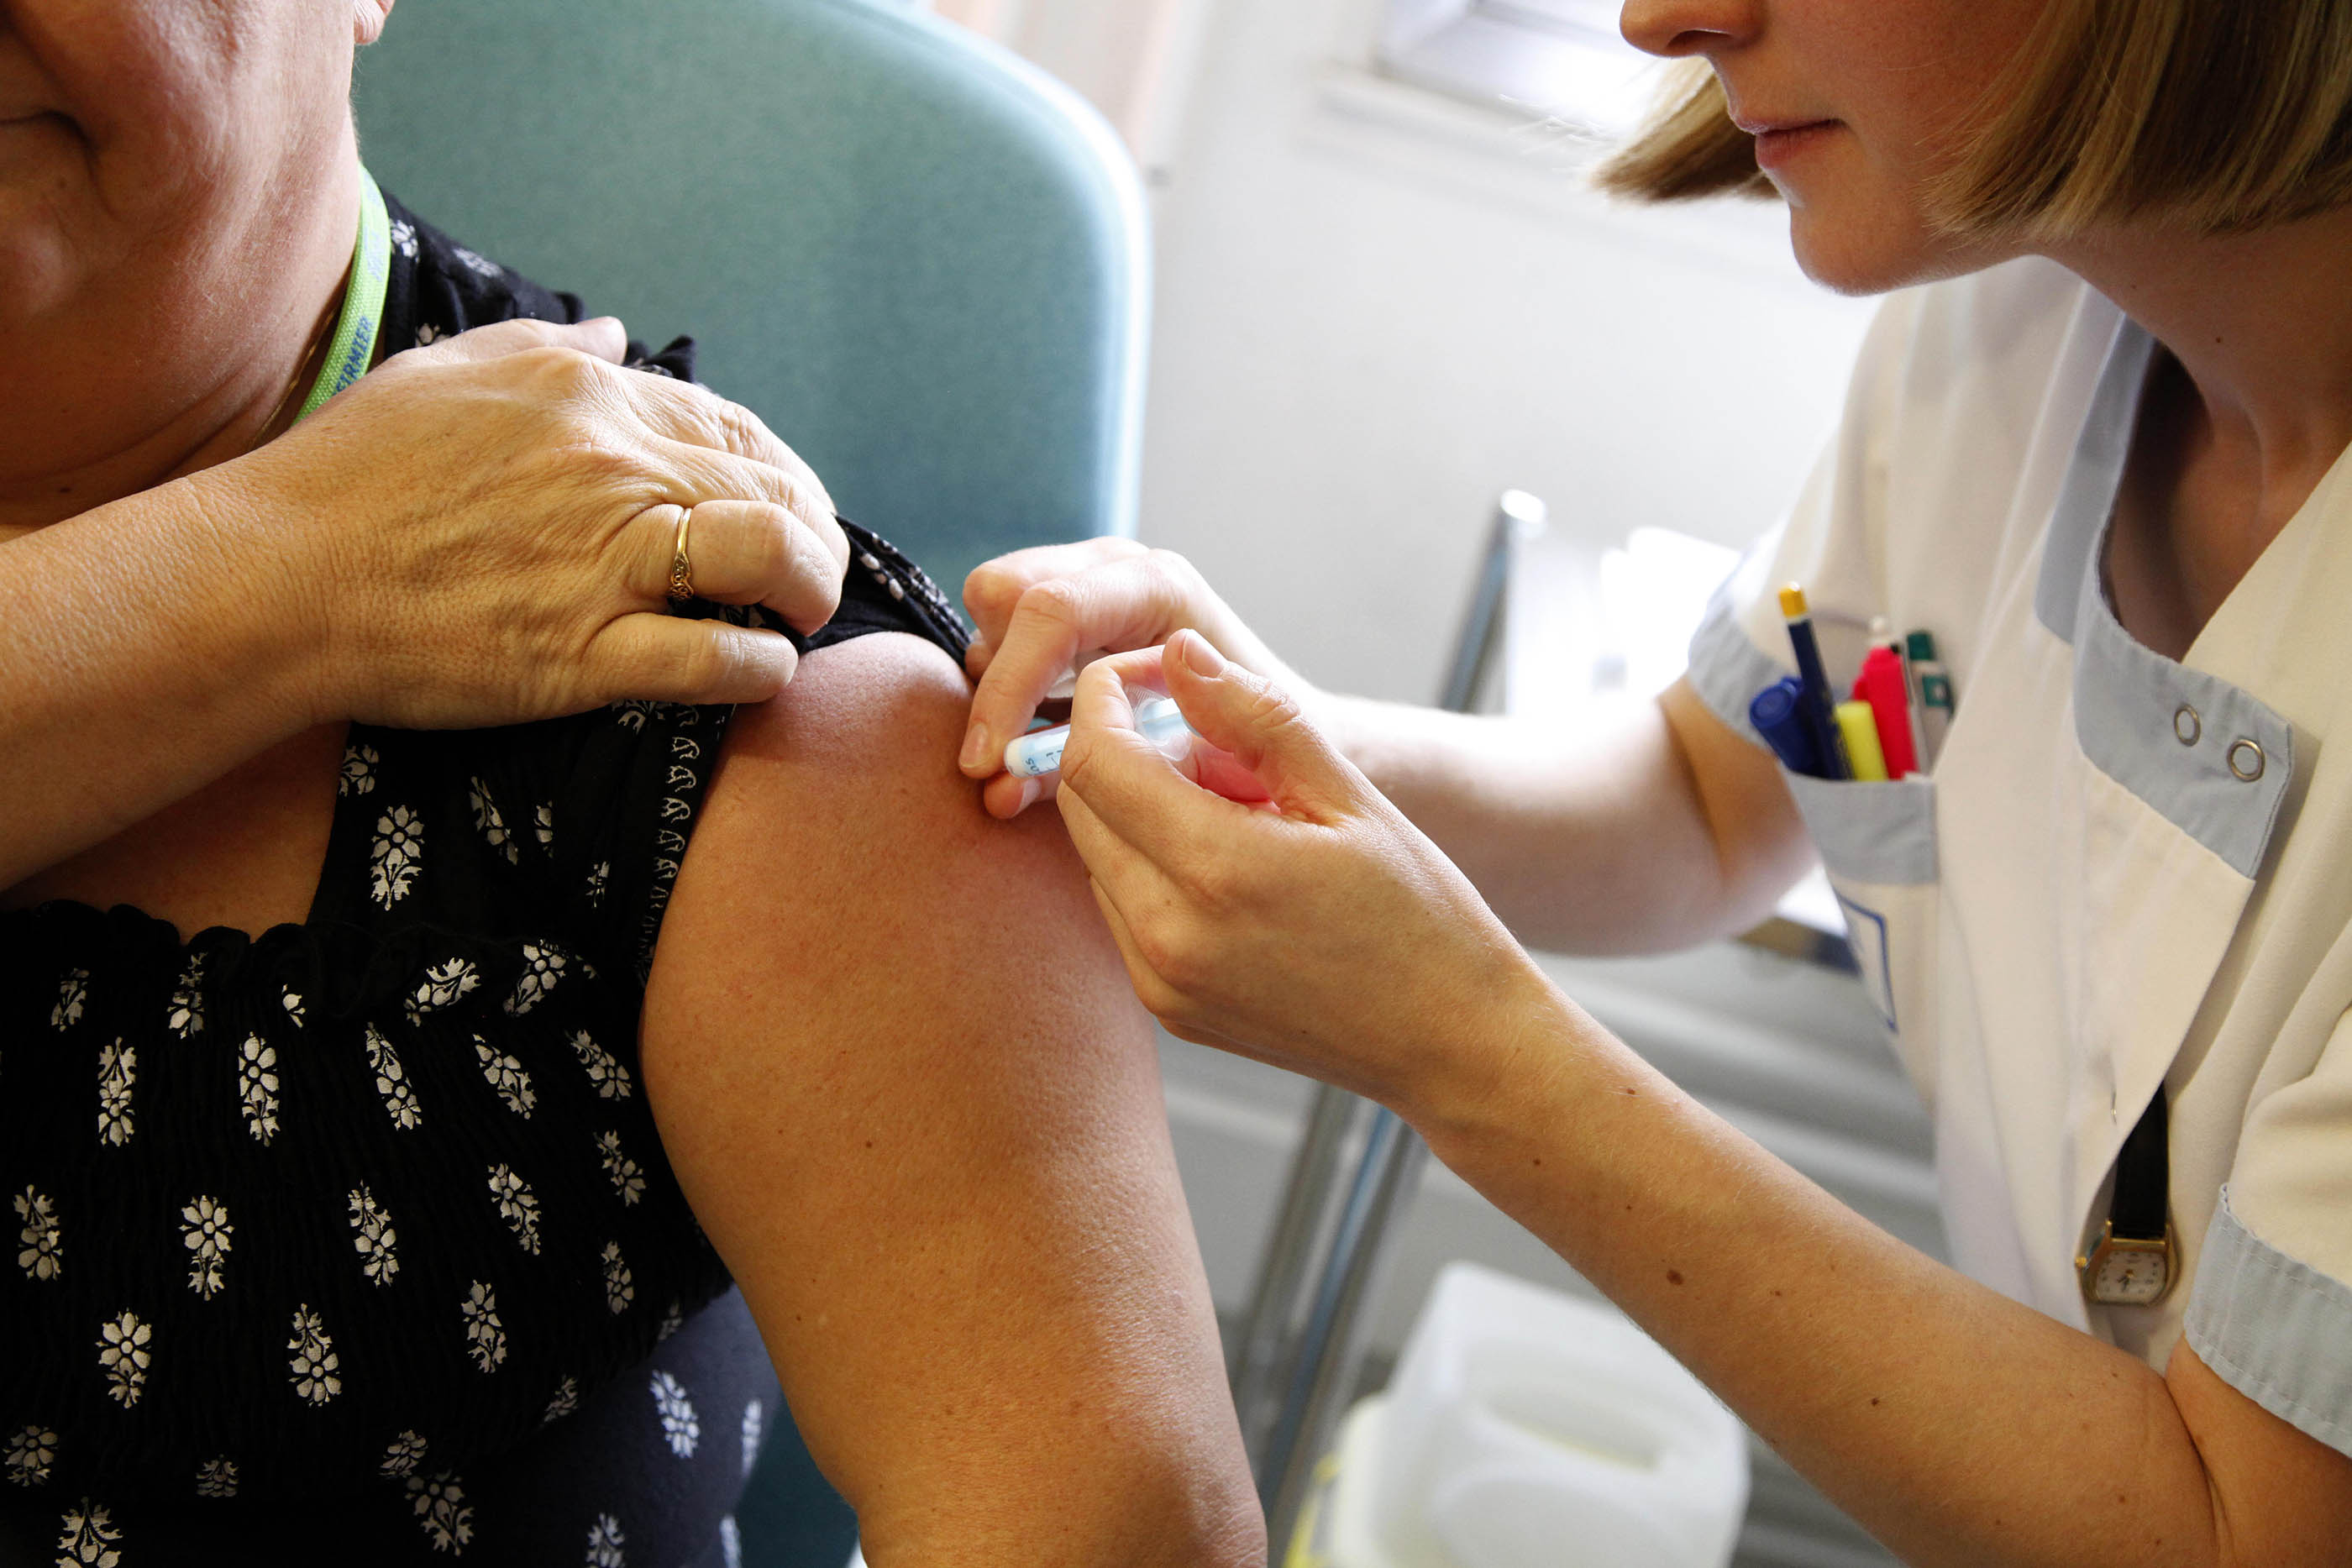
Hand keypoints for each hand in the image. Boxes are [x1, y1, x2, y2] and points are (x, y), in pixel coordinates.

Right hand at [197, 316, 849, 729]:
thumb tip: (617, 334)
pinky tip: (762, 670)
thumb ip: (547, 347)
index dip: (784, 468)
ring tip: (805, 615)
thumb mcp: (448, 372)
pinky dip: (758, 667)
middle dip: (814, 532)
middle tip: (812, 569)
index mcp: (587, 400)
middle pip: (771, 490)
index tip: (791, 502)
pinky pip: (711, 659)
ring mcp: (602, 564)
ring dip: (811, 588)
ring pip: (766, 559)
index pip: (735, 427)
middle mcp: (610, 471)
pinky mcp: (583, 653)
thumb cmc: (351, 476)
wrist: (276, 578)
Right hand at [958, 539, 1304, 817]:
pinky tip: (1025, 768)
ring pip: (990, 619)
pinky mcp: (1069, 624)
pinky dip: (1003, 710)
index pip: (1053, 610)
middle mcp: (1114, 572)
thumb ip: (1114, 758)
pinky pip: (1000, 646)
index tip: (987, 762)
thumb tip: (1013, 778)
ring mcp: (1087, 588)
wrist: (1293, 733)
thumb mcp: (1208, 751)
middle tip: (1002, 764)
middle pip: (1001, 593)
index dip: (1009, 687)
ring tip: (1021, 770)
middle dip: (995, 683)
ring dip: (997, 699)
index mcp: (1158, 586)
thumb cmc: (1268, 745)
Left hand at [1055, 630, 1546, 1114]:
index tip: (1152, 674)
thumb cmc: (1421, 915)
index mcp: (1218, 871)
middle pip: (1079, 805)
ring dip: (1136, 809)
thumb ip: (1255, 717)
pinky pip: (1120, 910)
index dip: (1106, 699)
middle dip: (1121, 747)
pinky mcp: (1167, 1009)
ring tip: (1238, 807)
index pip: (1095, 759)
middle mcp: (1168, 936)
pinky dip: (1150, 865)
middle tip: (1209, 737)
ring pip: (1094, 857)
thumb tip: (1178, 650)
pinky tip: (1231, 861)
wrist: (1454, 1044)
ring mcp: (1160, 983)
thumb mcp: (1349, 796)